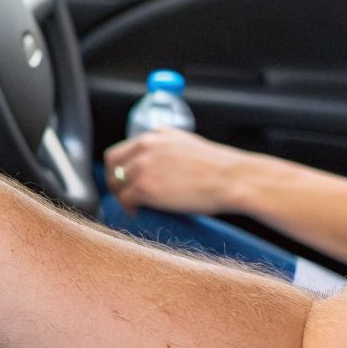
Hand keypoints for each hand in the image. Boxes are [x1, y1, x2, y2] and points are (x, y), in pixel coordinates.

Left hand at [103, 127, 258, 214]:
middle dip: (116, 179)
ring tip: (134, 206)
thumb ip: (168, 151)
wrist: (233, 179)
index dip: (123, 166)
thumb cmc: (220, 169)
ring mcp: (143, 166)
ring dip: (122, 195)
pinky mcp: (144, 187)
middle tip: (125, 194)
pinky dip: (128, 208)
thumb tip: (160, 169)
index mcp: (157, 134)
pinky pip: (125, 199)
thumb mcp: (189, 147)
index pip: (125, 148)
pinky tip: (137, 213)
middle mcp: (146, 145)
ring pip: (117, 182)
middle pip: (113, 162)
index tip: (128, 179)